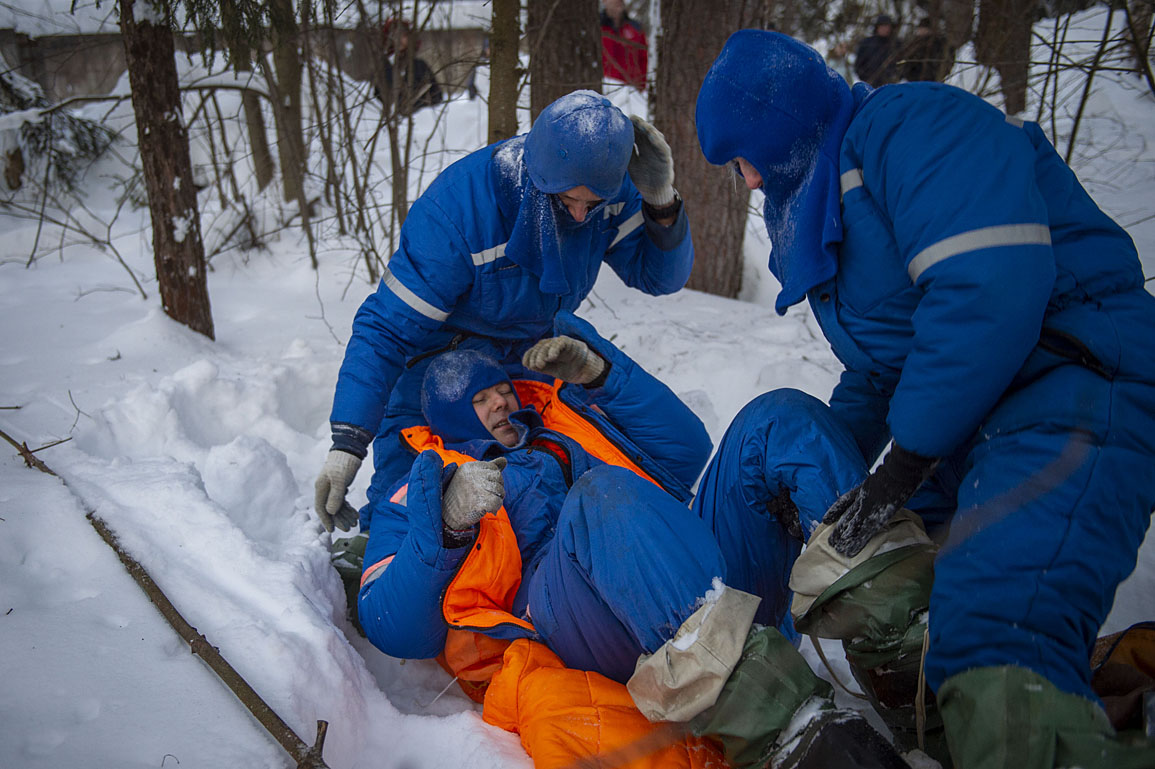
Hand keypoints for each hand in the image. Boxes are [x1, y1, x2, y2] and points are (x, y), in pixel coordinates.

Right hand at [314, 450, 361, 532]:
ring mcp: (332, 487)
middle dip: (339, 519)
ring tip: (355, 522)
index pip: (321, 508)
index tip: (332, 530)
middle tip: (349, 529)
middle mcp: (325, 489)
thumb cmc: (344, 462)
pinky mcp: (340, 484)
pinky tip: (356, 513)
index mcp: (321, 488)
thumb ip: (335, 496)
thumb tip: (331, 512)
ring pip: (337, 505)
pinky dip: (348, 507)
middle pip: (330, 508)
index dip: (326, 520)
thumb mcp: (340, 479)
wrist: (350, 448)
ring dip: (345, 514)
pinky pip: (342, 500)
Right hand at [442, 457, 507, 531]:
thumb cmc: (462, 495)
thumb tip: (504, 460)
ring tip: (487, 503)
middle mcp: (472, 475)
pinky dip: (496, 507)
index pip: (494, 468)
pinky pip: (497, 502)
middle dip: (498, 488)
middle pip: (498, 478)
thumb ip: (488, 468)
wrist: (447, 515)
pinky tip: (489, 509)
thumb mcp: (472, 477)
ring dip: (497, 498)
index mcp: (469, 467)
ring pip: (500, 490)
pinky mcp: (479, 502)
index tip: (487, 487)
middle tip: (489, 497)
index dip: (495, 479)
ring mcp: (475, 488)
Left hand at [522, 335, 606, 384]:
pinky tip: (551, 357)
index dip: (528, 357)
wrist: (585, 370)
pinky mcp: (569, 342)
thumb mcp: (551, 370)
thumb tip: (528, 365)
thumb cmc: (568, 368)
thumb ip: (540, 367)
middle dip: (535, 357)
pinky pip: (559, 343)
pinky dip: (554, 349)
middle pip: (539, 347)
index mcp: (545, 351)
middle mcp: (550, 345)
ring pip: (547, 345)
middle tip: (535, 366)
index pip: (533, 351)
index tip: (527, 366)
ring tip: (541, 364)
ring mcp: (559, 343)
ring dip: (542, 354)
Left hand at [628, 115, 675, 205]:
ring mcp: (659, 151)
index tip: (621, 119)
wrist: (653, 192)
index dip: (630, 126)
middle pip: (645, 131)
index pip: (636, 132)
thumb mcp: (630, 163)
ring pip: (654, 136)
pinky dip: (658, 141)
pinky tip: (652, 135)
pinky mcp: (666, 159)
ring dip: (647, 128)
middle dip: (638, 124)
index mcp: (643, 146)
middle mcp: (652, 146)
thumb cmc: (642, 176)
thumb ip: (625, 152)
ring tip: (640, 123)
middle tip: (629, 117)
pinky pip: (663, 148)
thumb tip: (611, 144)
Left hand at [822, 444, 937, 556]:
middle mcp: (863, 498)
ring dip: (844, 539)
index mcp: (865, 488)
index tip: (825, 519)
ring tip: (835, 549)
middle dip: (839, 530)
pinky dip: (859, 542)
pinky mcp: (878, 516)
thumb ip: (882, 480)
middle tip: (830, 542)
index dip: (835, 511)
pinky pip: (866, 532)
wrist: (902, 469)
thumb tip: (887, 484)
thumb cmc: (900, 468)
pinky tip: (851, 551)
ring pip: (852, 525)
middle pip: (847, 516)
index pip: (845, 501)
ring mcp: (869, 507)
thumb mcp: (887, 473)